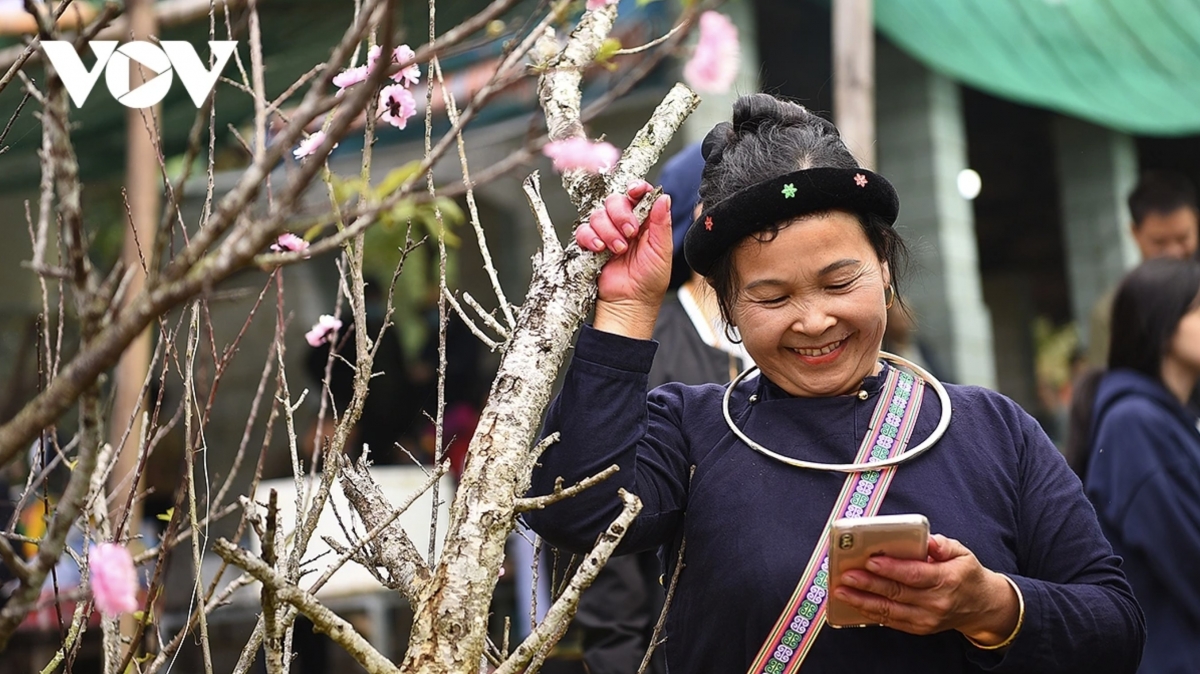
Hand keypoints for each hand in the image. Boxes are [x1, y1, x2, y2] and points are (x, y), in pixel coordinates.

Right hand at [576, 181, 672, 338]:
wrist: (630, 303)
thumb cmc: (649, 281)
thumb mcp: (662, 250)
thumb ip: (662, 223)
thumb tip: (664, 197)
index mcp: (644, 222)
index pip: (639, 195)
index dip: (636, 188)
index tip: (635, 191)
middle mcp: (624, 224)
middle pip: (615, 200)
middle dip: (621, 215)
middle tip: (630, 233)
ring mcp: (607, 233)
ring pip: (598, 214)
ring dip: (608, 231)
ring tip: (618, 250)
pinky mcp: (591, 244)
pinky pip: (583, 230)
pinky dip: (590, 238)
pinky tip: (600, 249)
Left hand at [832, 534, 1019, 644]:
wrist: (982, 607)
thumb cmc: (967, 575)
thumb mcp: (962, 553)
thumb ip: (943, 545)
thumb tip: (927, 540)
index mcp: (947, 580)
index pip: (914, 575)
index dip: (890, 568)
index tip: (870, 561)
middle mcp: (936, 602)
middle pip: (897, 593)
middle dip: (868, 584)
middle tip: (846, 575)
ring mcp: (927, 619)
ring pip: (890, 610)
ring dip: (862, 601)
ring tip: (841, 591)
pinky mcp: (919, 628)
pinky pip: (891, 621)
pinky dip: (871, 612)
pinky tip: (855, 603)